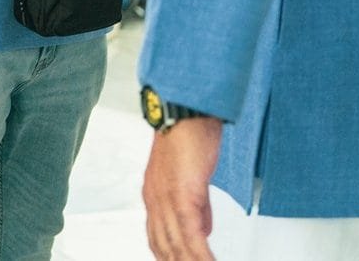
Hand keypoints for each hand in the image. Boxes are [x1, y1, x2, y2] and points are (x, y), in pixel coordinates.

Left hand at [143, 117, 221, 260]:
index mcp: (155, 196)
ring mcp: (167, 199)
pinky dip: (200, 254)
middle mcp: (156, 201)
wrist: (186, 111)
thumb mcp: (192, 177)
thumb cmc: (189, 136)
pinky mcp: (184, 195)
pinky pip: (191, 234)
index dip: (168, 256)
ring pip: (175, 245)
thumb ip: (198, 206)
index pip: (158, 238)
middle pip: (163, 247)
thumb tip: (203, 230)